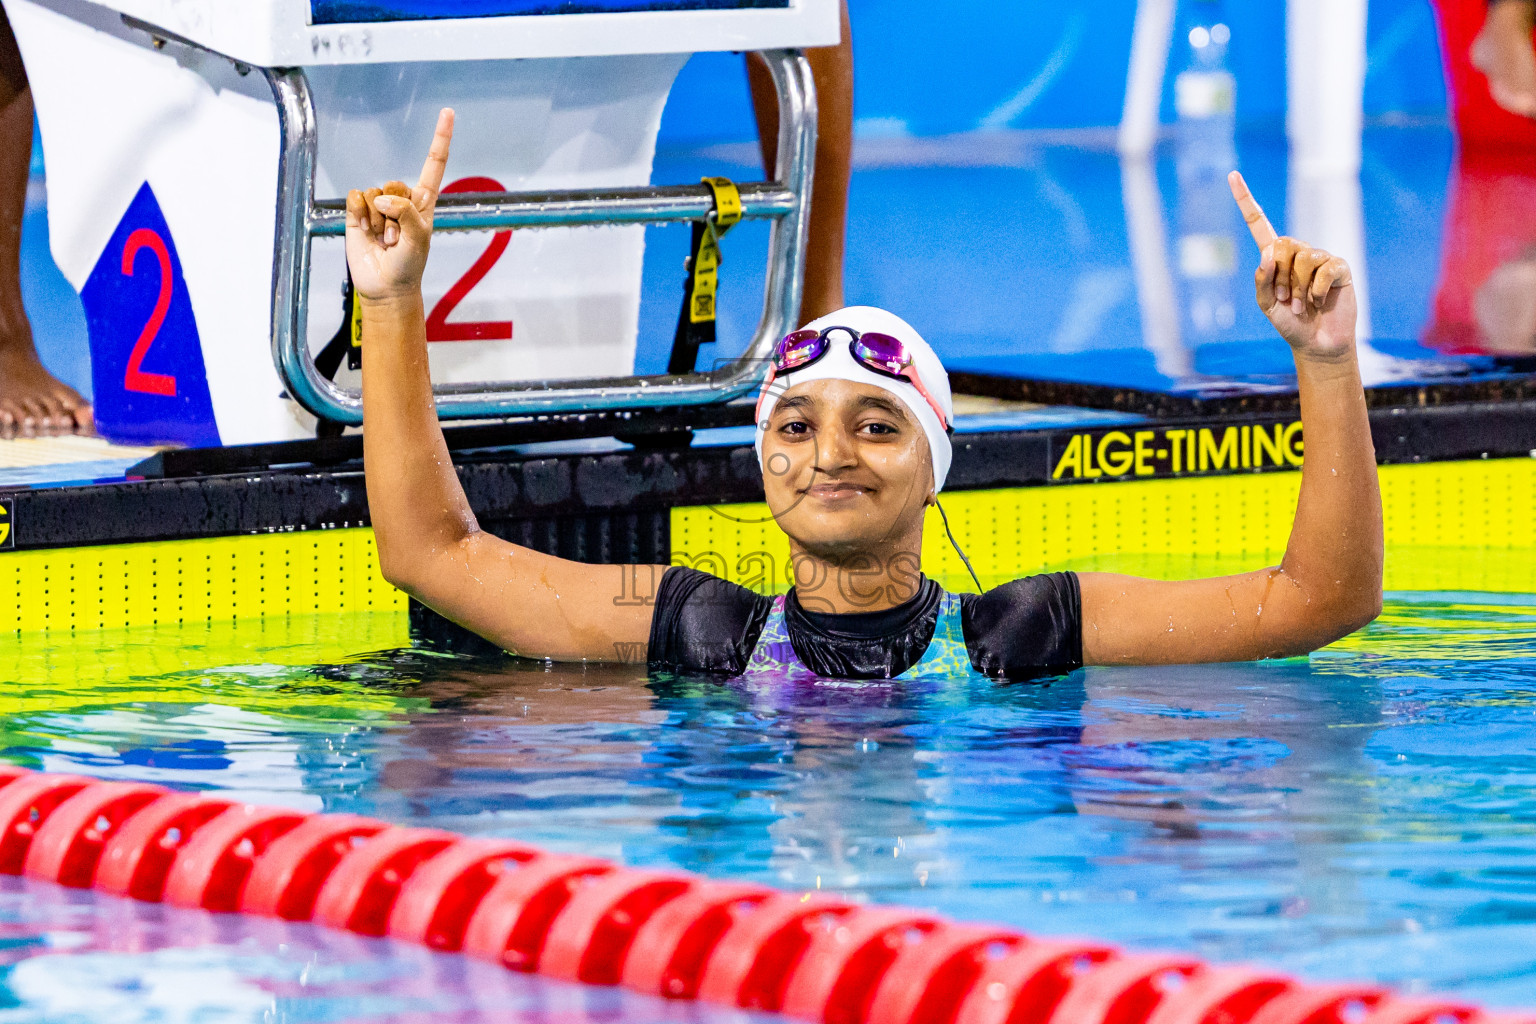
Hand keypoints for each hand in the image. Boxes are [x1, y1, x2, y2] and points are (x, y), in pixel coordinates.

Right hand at [345, 108, 454, 301]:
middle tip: (397, 238)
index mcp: (424, 201)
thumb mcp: (419, 239)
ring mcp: (379, 204)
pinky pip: (355, 197)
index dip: (440, 138)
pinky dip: (360, 216)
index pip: (434, 164)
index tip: (448, 111)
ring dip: (378, 221)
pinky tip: (367, 233)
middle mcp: (402, 198)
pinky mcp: (358, 210)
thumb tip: (381, 198)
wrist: (385, 287)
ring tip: (385, 240)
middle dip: (394, 213)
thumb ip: (406, 213)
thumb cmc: (409, 265)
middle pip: (395, 183)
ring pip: (374, 193)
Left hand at [1228, 170, 1356, 359]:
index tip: (1232, 174)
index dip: (1246, 200)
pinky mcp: (1339, 268)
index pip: (1259, 223)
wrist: (1317, 343)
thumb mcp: (1266, 305)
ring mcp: (1320, 258)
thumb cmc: (1290, 324)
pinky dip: (1316, 290)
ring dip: (1297, 288)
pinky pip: (1324, 270)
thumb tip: (1267, 253)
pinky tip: (1319, 301)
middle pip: (1283, 244)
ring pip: (1303, 257)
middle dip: (1280, 276)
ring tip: (1301, 305)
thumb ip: (1261, 281)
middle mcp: (1298, 252)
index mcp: (1275, 258)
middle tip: (1284, 300)